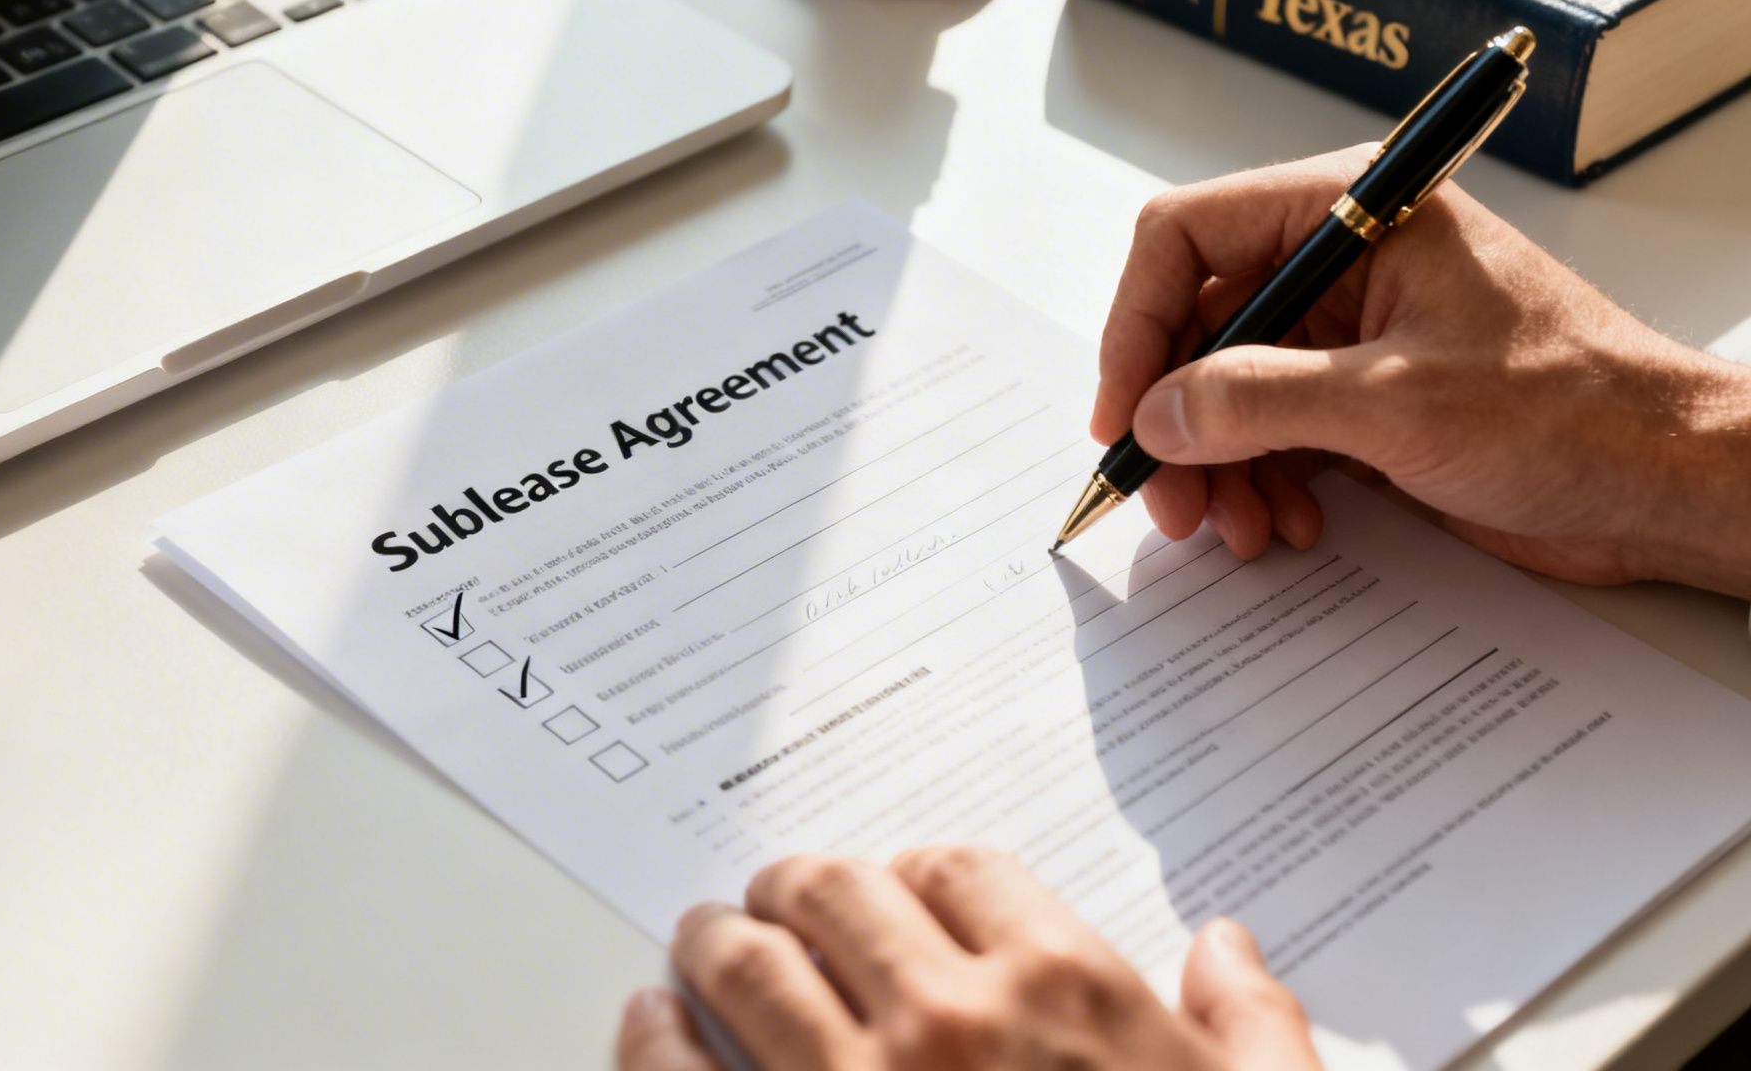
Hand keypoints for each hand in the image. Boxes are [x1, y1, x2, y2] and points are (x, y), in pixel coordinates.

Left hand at [617, 848, 1319, 1070]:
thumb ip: (1255, 1023)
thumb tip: (1225, 945)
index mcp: (1064, 988)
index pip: (954, 869)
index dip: (916, 874)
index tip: (898, 893)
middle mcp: (946, 1018)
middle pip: (832, 893)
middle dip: (796, 889)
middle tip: (775, 901)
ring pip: (747, 965)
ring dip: (716, 942)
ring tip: (701, 943)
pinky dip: (652, 1036)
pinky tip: (651, 1022)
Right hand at [1092, 147, 1750, 597]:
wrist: (1667, 484)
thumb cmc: (1574, 412)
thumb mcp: (1396, 403)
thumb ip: (1259, 399)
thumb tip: (1155, 414)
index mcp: (1355, 214)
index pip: (1189, 238)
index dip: (1137, 325)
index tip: (1123, 414)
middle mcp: (1343, 264)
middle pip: (1198, 327)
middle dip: (1174, 419)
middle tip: (1167, 501)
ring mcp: (1352, 336)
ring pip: (1226, 392)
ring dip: (1216, 467)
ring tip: (1235, 529)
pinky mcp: (1365, 403)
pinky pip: (1271, 437)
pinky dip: (1261, 485)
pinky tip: (1287, 527)